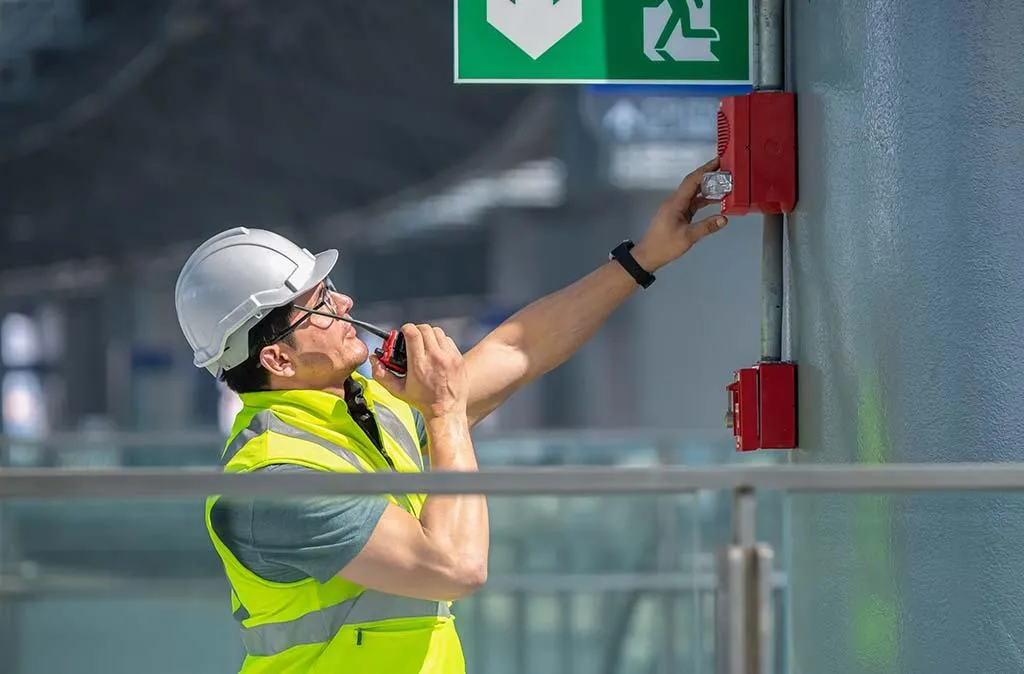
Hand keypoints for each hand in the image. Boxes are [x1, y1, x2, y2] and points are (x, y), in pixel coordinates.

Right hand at [371, 323, 467, 419]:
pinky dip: (441, 342)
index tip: (404, 334)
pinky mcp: (458, 359)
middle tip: (413, 339)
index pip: (413, 333)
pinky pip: (448, 341)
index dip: (406, 329)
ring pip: (438, 332)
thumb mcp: (398, 390)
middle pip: (425, 329)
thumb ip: (382, 375)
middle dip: (417, 330)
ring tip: (425, 345)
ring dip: (429, 335)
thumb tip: (374, 360)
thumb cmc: (422, 402)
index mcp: (419, 364)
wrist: (446, 411)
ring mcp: (450, 357)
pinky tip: (437, 352)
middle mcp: (436, 358)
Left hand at [631, 157, 728, 271]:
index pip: (692, 181)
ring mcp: (677, 207)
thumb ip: (706, 227)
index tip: (719, 161)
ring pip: (694, 194)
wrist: (648, 255)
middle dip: (709, 176)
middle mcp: (676, 201)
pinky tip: (717, 201)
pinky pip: (693, 203)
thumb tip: (725, 218)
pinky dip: (705, 200)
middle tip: (727, 170)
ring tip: (726, 184)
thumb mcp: (687, 237)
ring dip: (709, 189)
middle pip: (694, 184)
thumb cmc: (665, 245)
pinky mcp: (679, 214)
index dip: (705, 170)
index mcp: (676, 202)